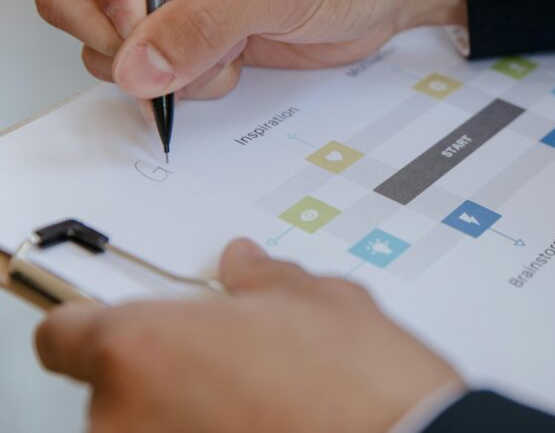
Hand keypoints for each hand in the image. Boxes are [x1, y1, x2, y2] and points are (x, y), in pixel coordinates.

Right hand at [35, 0, 466, 99]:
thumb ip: (206, 24)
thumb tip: (136, 67)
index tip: (141, 15)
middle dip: (118, 33)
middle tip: (173, 55)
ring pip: (104, 39)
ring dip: (156, 67)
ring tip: (224, 56)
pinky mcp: (184, 32)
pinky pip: (145, 70)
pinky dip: (178, 83)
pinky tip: (230, 66)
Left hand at [35, 240, 462, 432]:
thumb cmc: (362, 383)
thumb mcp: (319, 300)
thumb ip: (263, 278)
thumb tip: (245, 265)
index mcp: (146, 345)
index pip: (65, 333)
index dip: (97, 322)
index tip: (124, 323)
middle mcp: (127, 414)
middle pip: (115, 381)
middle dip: (168, 367)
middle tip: (233, 361)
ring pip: (149, 422)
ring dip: (188, 409)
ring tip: (262, 402)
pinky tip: (267, 426)